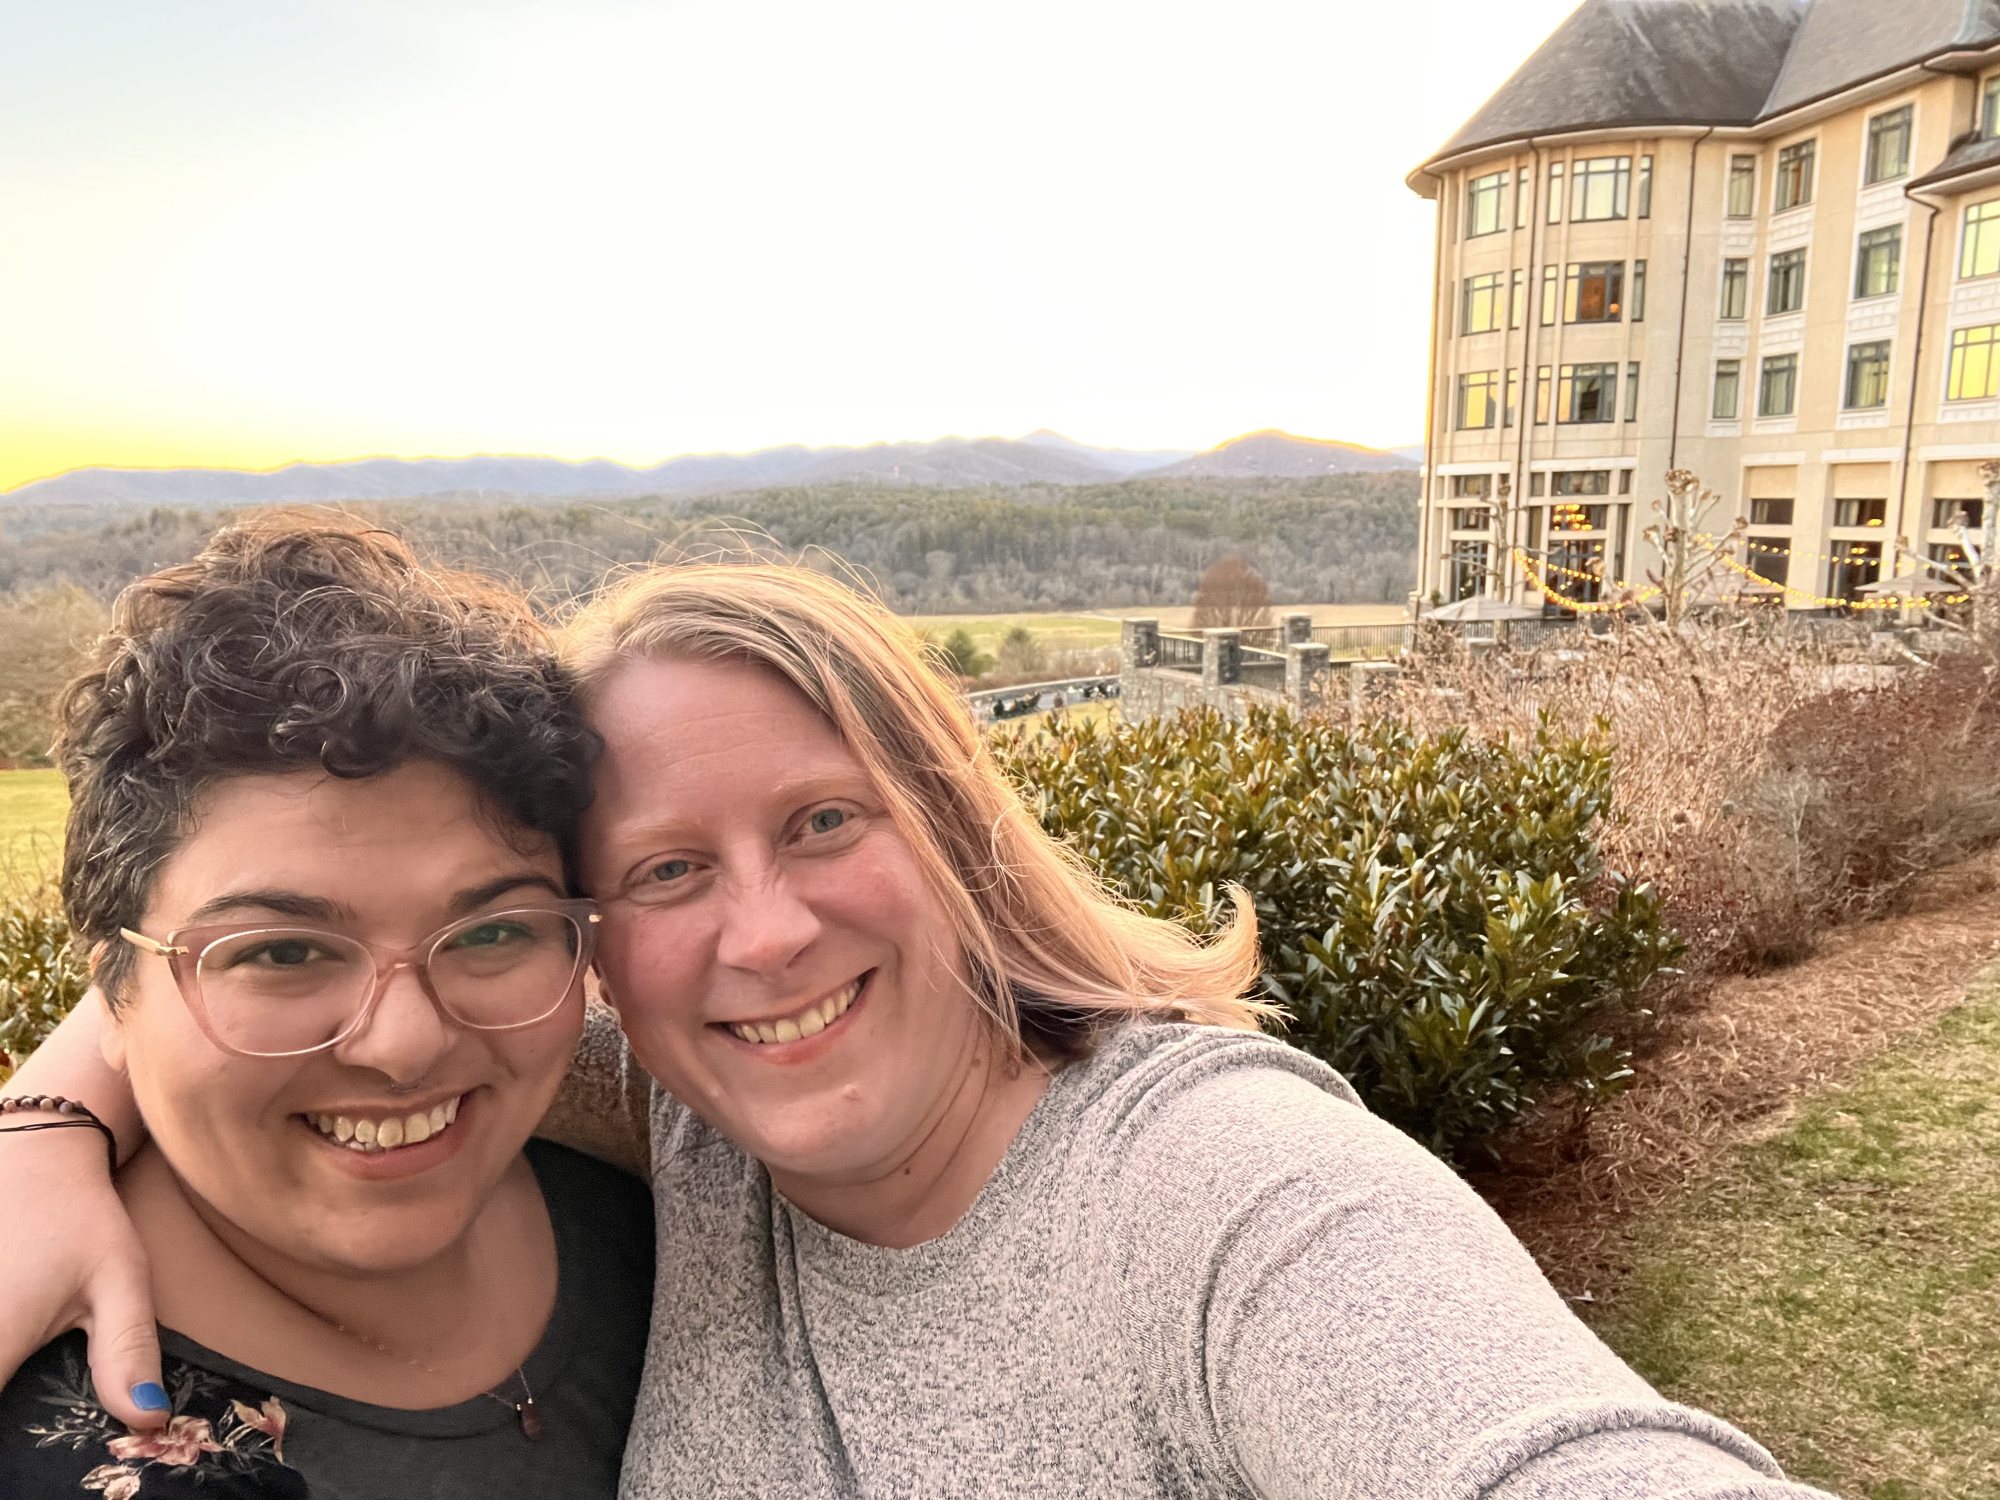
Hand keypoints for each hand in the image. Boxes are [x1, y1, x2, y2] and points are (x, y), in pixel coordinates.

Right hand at [0, 1124, 165, 1428]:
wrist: (36, 1155)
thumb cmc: (81, 1219)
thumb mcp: (119, 1280)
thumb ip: (128, 1352)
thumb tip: (149, 1420)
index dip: (12, 1455)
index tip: (36, 1459)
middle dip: (10, 1426)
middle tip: (40, 1421)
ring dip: (2, 1388)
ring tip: (29, 1371)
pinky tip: (17, 1356)